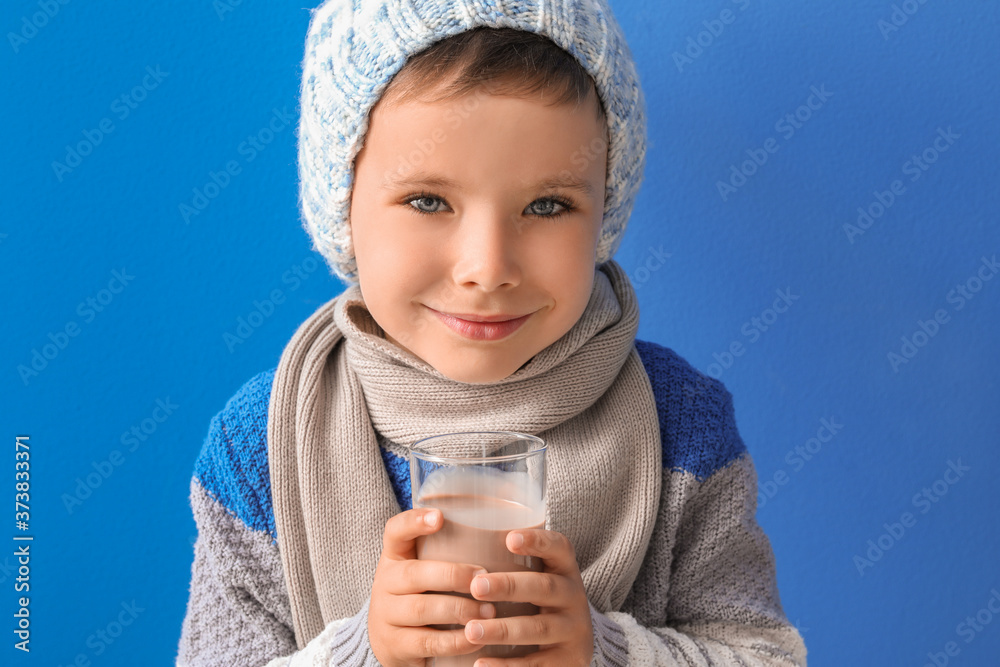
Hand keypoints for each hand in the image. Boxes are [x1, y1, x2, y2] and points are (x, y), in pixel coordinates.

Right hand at [368, 508, 496, 666]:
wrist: (387, 640)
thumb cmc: (421, 594)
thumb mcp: (423, 568)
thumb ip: (448, 550)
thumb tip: (504, 527)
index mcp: (394, 556)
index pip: (395, 531)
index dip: (414, 522)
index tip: (440, 517)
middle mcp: (385, 583)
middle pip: (413, 573)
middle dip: (452, 575)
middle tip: (483, 576)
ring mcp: (387, 615)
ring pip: (420, 609)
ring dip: (459, 610)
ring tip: (490, 611)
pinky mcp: (395, 645)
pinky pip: (426, 642)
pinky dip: (454, 641)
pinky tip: (475, 638)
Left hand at [464, 529, 593, 666]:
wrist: (574, 647)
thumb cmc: (539, 603)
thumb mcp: (539, 578)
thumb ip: (511, 561)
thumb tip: (454, 526)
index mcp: (565, 570)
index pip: (559, 547)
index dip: (537, 541)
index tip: (509, 538)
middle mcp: (573, 597)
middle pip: (544, 587)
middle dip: (509, 586)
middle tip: (476, 587)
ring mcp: (572, 632)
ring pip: (537, 629)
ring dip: (502, 629)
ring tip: (471, 630)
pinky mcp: (567, 662)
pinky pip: (535, 665)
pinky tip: (480, 665)